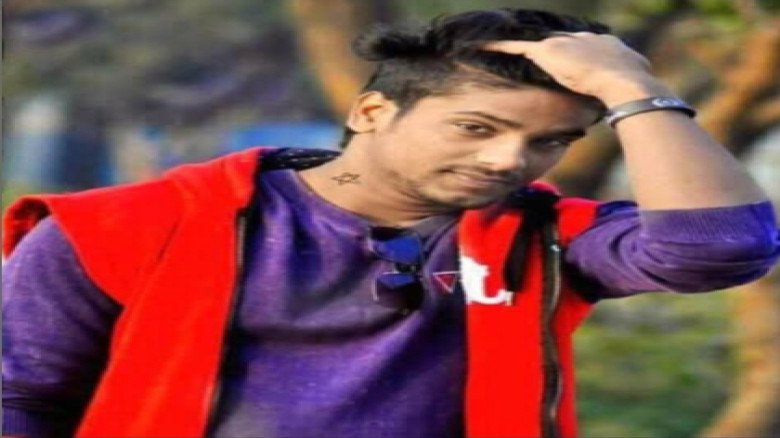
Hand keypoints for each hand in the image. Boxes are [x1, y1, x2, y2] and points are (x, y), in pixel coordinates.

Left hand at [481, 33, 671, 105]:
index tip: (562, 63)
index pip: (580, 48)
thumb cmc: (630, 93)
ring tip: (501, 49)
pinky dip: (499, 48)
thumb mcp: (625, 90)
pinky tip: (482, 48)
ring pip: (536, 44)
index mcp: (603, 45)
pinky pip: (516, 48)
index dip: (570, 56)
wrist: (625, 83)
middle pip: (557, 42)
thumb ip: (615, 95)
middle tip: (529, 56)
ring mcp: (564, 43)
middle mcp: (582, 39)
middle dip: (545, 49)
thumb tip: (617, 110)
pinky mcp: (548, 51)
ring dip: (521, 49)